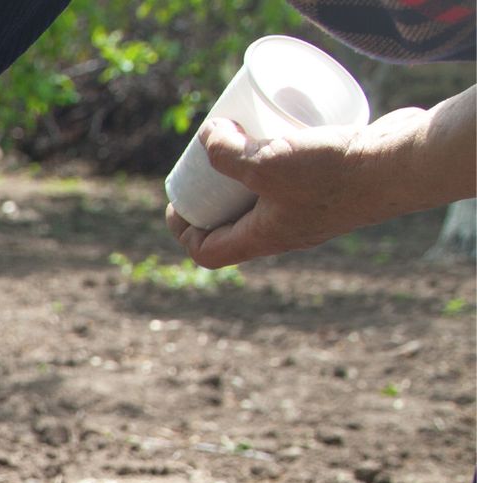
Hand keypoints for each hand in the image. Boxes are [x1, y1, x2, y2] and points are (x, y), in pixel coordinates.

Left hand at [167, 92, 472, 267]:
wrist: (403, 165)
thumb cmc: (333, 172)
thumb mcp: (267, 162)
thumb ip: (227, 153)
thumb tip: (205, 137)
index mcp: (264, 239)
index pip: (209, 252)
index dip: (184, 232)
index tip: (176, 202)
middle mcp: (287, 232)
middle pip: (236, 225)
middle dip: (214, 199)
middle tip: (206, 165)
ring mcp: (314, 212)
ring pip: (268, 199)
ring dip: (248, 177)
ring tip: (240, 142)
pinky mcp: (336, 187)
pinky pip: (297, 180)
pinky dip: (283, 160)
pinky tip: (281, 131)